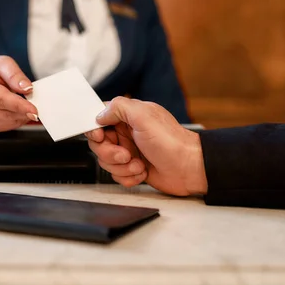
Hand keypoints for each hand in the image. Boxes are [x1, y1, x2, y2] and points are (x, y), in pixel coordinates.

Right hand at [0, 56, 37, 131]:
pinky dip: (18, 118)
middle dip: (25, 111)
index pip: (1, 99)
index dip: (19, 105)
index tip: (34, 110)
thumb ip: (14, 74)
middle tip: (37, 104)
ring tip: (25, 102)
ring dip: (23, 114)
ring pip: (10, 121)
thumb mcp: (0, 63)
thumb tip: (27, 88)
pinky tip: (18, 109)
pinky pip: (9, 126)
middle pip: (6, 113)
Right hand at [86, 97, 207, 195]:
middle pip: (99, 144)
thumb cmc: (172, 142)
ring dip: (122, 167)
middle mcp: (127, 133)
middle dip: (110, 153)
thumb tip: (101, 113)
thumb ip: (119, 107)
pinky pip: (118, 176)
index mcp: (128, 117)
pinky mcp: (133, 169)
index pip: (99, 119)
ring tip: (138, 164)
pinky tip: (143, 172)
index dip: (95, 129)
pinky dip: (129, 177)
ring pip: (107, 162)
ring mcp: (130, 151)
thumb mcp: (144, 116)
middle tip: (125, 154)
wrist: (189, 169)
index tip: (101, 136)